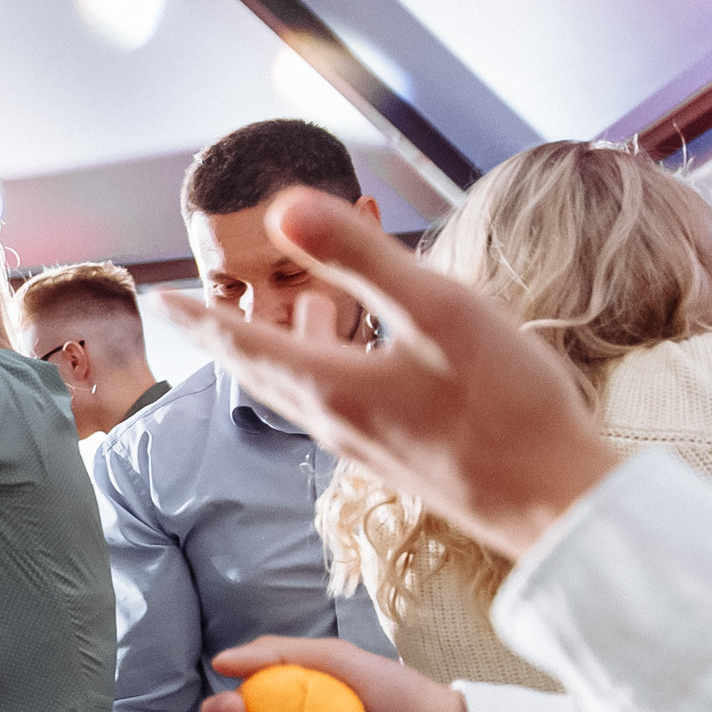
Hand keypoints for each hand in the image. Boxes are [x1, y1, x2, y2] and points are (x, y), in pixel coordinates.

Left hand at [155, 188, 619, 559]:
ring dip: (274, 352)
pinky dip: (321, 370)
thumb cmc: (507, 405)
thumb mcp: (437, 310)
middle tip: (189, 313)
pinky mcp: (399, 455)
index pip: (238, 344)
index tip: (157, 301)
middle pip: (257, 372)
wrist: (554, 504)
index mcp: (328, 385)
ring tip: (271, 318)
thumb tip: (281, 206)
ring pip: (297, 390)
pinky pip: (336, 404)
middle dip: (221, 337)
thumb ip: (360, 255)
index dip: (195, 318)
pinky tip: (353, 358)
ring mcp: (365, 444)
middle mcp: (333, 421)